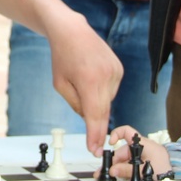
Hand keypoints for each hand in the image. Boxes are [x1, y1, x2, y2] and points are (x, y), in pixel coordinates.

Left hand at [47, 13, 122, 155]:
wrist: (73, 31)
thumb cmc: (62, 57)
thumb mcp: (60, 85)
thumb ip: (75, 104)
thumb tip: (89, 118)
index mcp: (89, 81)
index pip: (95, 115)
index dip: (95, 134)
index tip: (94, 149)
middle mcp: (106, 76)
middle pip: (104, 111)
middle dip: (97, 128)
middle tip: (93, 145)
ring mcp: (115, 72)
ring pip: (108, 101)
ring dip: (97, 102)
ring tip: (83, 84)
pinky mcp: (119, 69)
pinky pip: (112, 90)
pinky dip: (102, 92)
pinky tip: (92, 79)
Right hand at [106, 126, 171, 177]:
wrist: (175, 171)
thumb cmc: (164, 166)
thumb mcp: (144, 170)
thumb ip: (128, 170)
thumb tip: (112, 171)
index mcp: (140, 143)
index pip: (125, 131)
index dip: (116, 134)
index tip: (111, 143)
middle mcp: (138, 147)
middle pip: (121, 151)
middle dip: (113, 162)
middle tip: (105, 172)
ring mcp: (138, 155)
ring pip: (123, 160)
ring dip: (118, 168)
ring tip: (111, 177)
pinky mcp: (139, 162)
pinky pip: (128, 165)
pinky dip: (124, 170)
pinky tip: (120, 177)